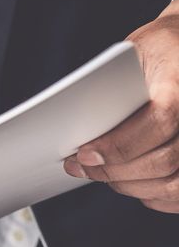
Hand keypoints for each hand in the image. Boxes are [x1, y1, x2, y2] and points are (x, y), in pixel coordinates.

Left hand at [64, 0, 178, 211]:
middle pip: (165, 161)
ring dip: (132, 186)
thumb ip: (112, 87)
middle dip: (115, 171)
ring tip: (105, 175)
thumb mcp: (137, 51)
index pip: (160, 122)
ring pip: (174, 185)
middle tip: (83, 167)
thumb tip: (77, 126)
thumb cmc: (162, 50)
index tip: (84, 154)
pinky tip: (134, 183)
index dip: (119, 146)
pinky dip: (156, 196)